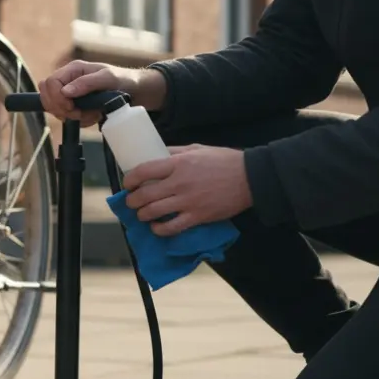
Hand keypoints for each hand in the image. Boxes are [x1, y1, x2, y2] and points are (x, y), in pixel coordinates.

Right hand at [40, 60, 161, 126]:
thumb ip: (86, 83)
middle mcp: (68, 81)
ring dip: (72, 116)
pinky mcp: (76, 106)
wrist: (136, 91)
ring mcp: (71, 94)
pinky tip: (93, 116)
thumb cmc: (124, 79)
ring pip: (55, 109)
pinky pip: (67, 117)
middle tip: (78, 113)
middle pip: (47, 96)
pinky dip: (79, 120)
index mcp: (72, 70)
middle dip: (61, 109)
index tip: (71, 107)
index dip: (56, 98)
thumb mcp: (107, 78)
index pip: (49, 83)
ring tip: (92, 113)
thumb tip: (65, 91)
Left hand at [121, 145, 251, 235]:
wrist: (251, 178)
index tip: (127, 184)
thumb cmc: (224, 161)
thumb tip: (154, 153)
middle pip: (144, 195)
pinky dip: (159, 230)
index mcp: (178, 164)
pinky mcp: (198, 217)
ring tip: (142, 214)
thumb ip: (174, 152)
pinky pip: (171, 228)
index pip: (143, 171)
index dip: (129, 180)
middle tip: (131, 202)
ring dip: (142, 215)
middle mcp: (180, 183)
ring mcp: (188, 202)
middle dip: (132, 201)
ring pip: (153, 213)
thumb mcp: (197, 148)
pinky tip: (156, 227)